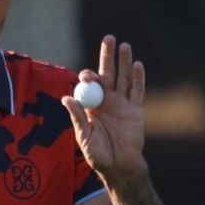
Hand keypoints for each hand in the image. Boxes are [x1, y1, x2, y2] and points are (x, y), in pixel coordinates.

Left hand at [61, 34, 146, 189]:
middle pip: (108, 73)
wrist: (119, 166)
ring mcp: (122, 103)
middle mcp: (107, 100)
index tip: (89, 75)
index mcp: (91, 105)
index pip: (90, 83)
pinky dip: (138, 78)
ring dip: (124, 62)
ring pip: (124, 78)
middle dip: (108, 56)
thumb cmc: (98, 154)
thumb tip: (66, 98)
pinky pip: (137, 91)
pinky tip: (138, 65)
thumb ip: (77, 117)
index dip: (89, 76)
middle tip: (109, 38)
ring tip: (125, 46)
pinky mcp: (135, 109)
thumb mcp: (84, 136)